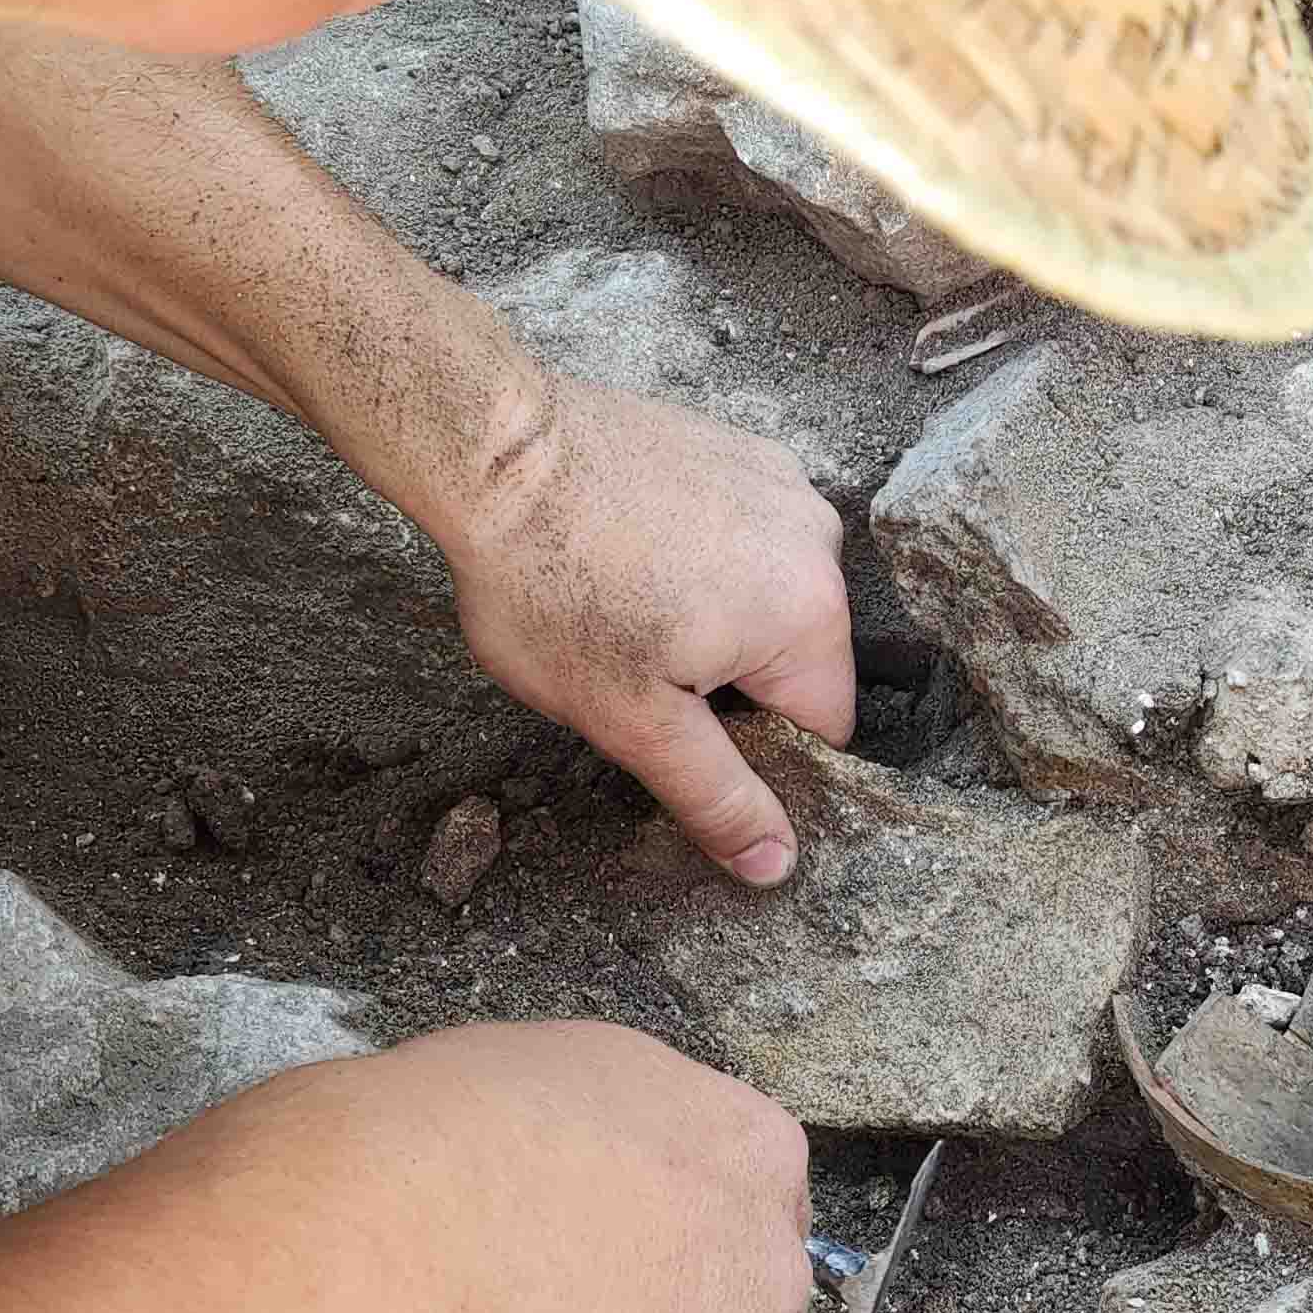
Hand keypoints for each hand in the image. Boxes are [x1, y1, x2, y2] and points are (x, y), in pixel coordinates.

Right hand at [172, 1022, 813, 1312]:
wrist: (405, 1240)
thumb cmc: (468, 1131)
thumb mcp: (579, 1068)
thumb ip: (643, 1128)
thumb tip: (624, 1160)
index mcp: (753, 1151)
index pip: (763, 1195)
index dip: (692, 1214)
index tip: (639, 1230)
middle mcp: (764, 1269)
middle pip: (749, 1298)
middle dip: (683, 1302)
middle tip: (583, 1293)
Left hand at [443, 373, 853, 883]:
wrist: (491, 450)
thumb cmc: (552, 586)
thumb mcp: (632, 722)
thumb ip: (715, 797)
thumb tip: (777, 863)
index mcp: (810, 617)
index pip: (821, 729)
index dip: (750, 751)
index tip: (676, 729)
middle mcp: (817, 541)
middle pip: (795, 658)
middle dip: (724, 678)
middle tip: (632, 662)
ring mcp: (781, 483)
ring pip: (766, 594)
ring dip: (712, 613)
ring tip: (623, 596)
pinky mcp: (739, 449)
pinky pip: (743, 533)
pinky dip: (699, 551)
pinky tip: (628, 547)